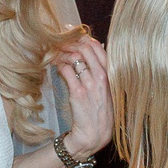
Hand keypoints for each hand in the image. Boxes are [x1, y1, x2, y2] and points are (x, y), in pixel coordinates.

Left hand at [55, 36, 112, 159]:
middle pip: (86, 50)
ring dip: (63, 53)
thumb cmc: (100, 112)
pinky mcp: (78, 93)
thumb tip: (98, 49)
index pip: (99, 49)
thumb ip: (103, 71)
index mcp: (111, 76)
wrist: (94, 134)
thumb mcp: (107, 90)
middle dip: (71, 42)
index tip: (75, 33)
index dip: (85, 38)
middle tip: (61, 41)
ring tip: (56, 53)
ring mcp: (90, 85)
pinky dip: (59, 65)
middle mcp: (102, 78)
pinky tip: (56, 65)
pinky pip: (67, 72)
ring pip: (75, 58)